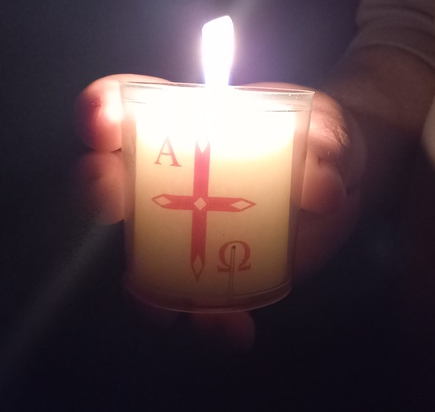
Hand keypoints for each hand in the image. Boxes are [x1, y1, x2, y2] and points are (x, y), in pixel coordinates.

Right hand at [73, 75, 364, 350]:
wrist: (335, 184)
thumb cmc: (316, 139)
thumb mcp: (327, 131)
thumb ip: (326, 147)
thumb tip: (321, 188)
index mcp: (187, 122)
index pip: (125, 102)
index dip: (101, 110)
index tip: (102, 123)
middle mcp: (170, 177)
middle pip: (110, 180)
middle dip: (98, 187)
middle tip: (112, 201)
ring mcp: (186, 231)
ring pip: (140, 261)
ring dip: (141, 287)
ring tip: (161, 307)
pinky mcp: (215, 274)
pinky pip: (200, 306)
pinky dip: (213, 324)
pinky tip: (237, 332)